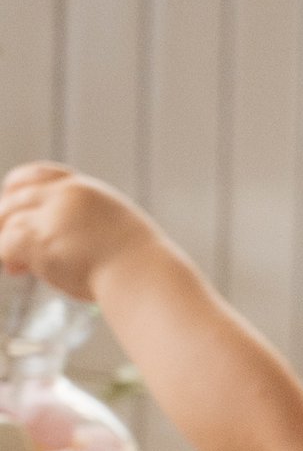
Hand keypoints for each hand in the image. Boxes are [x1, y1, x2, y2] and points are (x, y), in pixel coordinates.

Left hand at [0, 164, 157, 299]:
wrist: (142, 276)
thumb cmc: (139, 266)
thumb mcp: (117, 229)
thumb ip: (90, 225)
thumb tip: (76, 244)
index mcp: (84, 190)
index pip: (39, 174)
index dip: (19, 189)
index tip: (16, 206)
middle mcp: (64, 196)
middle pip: (16, 197)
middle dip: (8, 220)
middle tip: (10, 244)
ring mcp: (51, 216)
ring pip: (8, 220)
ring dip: (6, 241)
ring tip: (15, 266)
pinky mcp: (39, 239)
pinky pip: (6, 243)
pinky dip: (5, 257)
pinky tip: (15, 269)